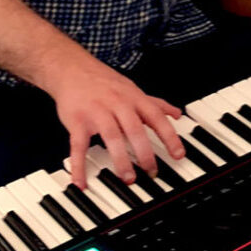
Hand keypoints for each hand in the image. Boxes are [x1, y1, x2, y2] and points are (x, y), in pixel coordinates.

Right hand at [52, 55, 183, 189]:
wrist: (72, 69)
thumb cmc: (104, 82)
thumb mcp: (133, 89)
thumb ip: (155, 104)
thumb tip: (177, 114)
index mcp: (133, 98)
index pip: (156, 116)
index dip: (169, 135)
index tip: (178, 155)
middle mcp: (118, 103)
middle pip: (134, 128)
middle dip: (144, 152)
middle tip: (151, 171)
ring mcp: (97, 111)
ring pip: (111, 136)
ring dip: (120, 159)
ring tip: (127, 178)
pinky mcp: (77, 121)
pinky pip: (78, 145)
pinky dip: (79, 166)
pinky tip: (81, 182)